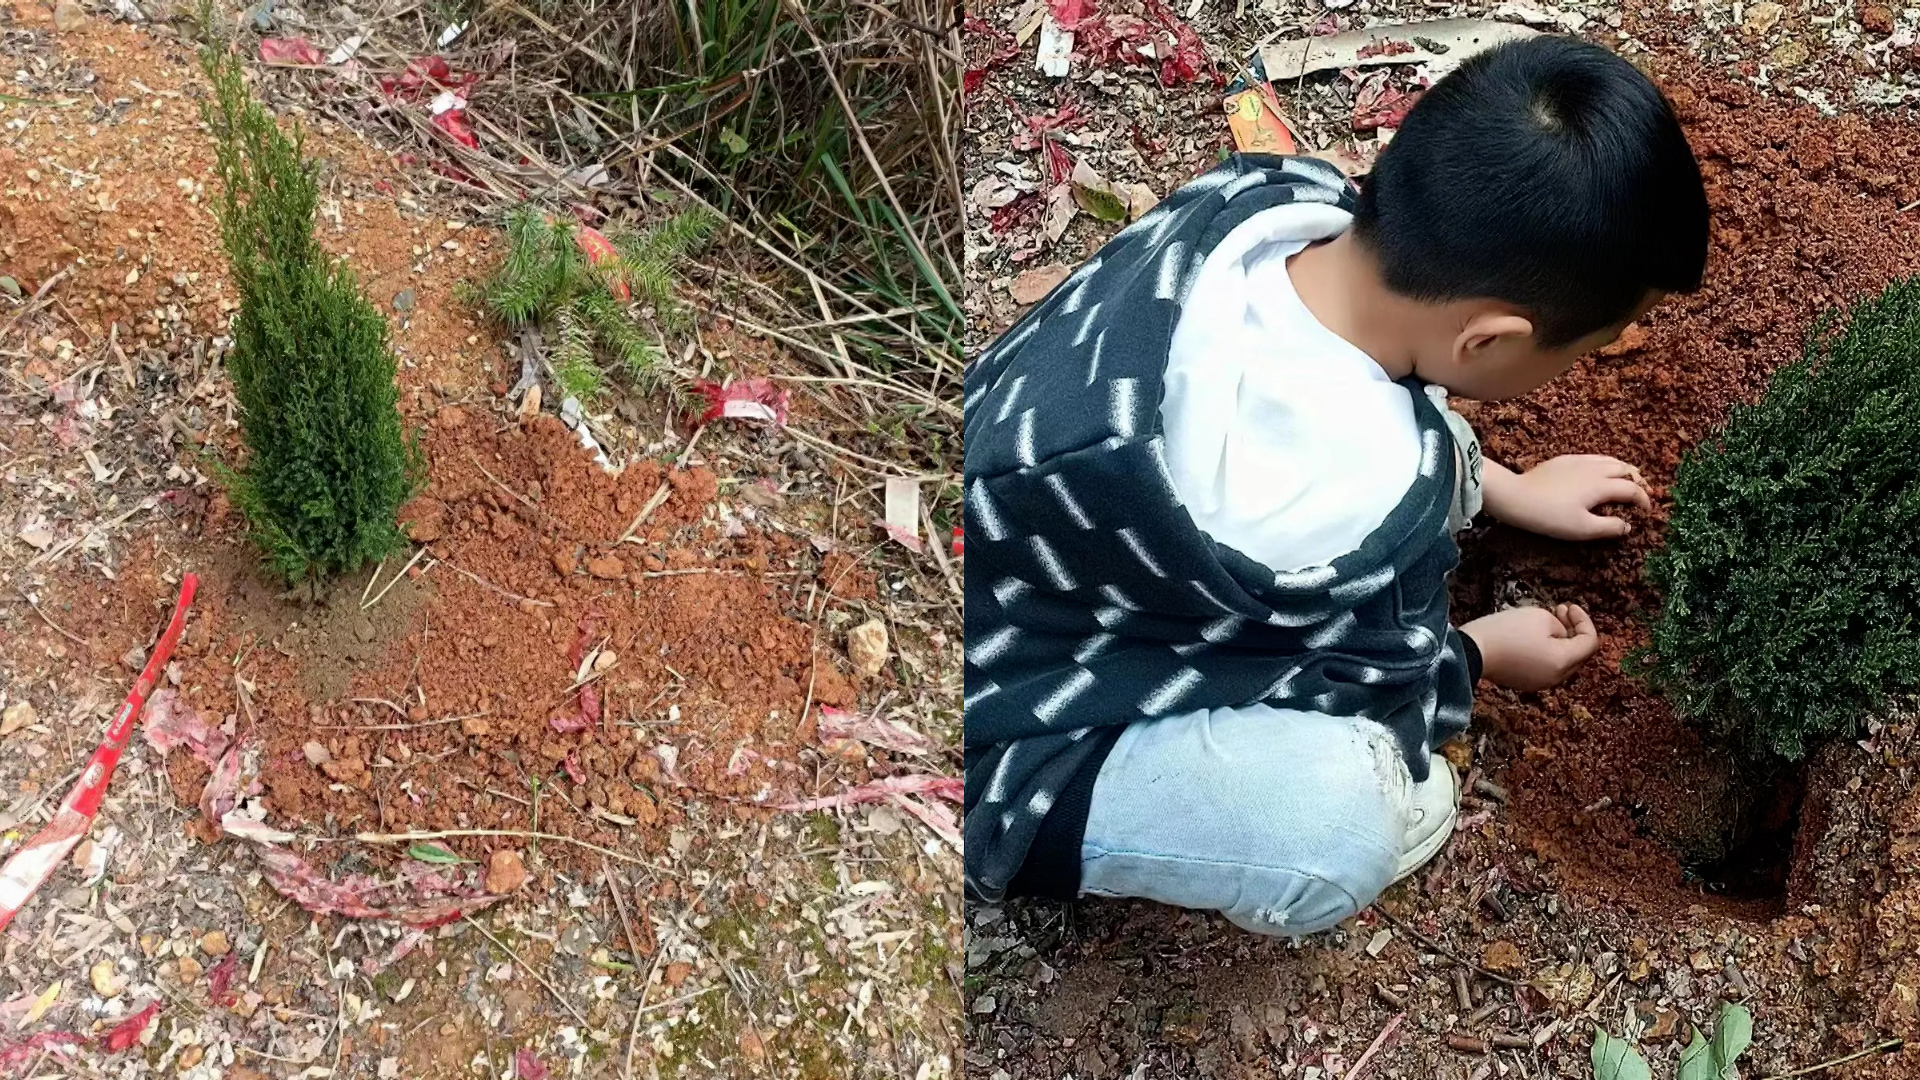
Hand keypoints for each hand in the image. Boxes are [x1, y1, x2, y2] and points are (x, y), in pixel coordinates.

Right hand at [1459, 604, 1598, 690]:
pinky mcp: (1524, 682)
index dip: (1584, 621)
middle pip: (1578, 654)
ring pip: (1561, 661)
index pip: (1589, 642)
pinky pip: (1545, 666)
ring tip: (1547, 621)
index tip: (1569, 606)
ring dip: (1560, 641)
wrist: (1471, 651)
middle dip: (1573, 630)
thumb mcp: (1539, 617)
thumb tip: (1558, 634)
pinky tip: (1533, 637)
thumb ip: (1560, 625)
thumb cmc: (1506, 631)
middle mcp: (1556, 677)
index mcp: (1562, 662)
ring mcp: (1540, 683)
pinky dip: (1546, 651)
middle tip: (1561, 610)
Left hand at [1482, 456, 1652, 539]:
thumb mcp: (1582, 529)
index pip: (1632, 489)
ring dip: (1623, 469)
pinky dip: (1606, 464)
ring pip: (1610, 460)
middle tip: (1643, 491)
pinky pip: (1593, 457)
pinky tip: (1600, 471)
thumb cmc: (1551, 516)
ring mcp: (1578, 461)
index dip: (1643, 499)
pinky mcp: (1564, 459)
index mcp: (1602, 485)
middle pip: (1625, 469)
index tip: (1648, 510)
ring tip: (1628, 478)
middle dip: (1638, 480)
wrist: (1517, 497)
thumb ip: (1609, 527)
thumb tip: (1627, 526)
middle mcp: (1595, 468)